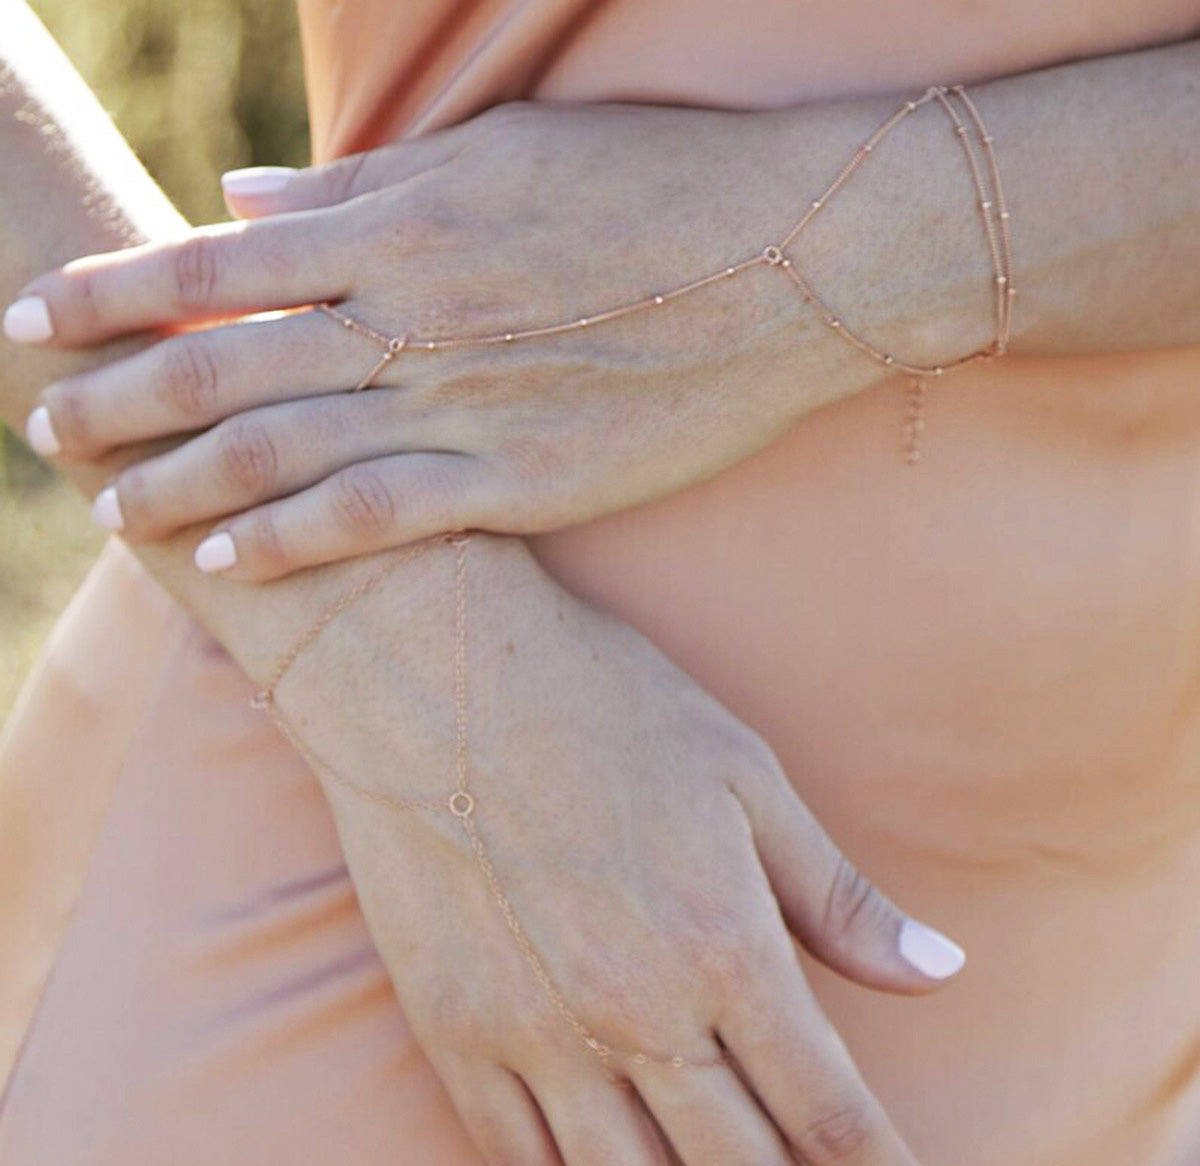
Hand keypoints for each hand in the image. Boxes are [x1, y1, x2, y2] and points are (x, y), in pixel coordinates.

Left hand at [11, 98, 899, 579]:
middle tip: (44, 429)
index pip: (207, 262)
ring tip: (109, 506)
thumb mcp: (500, 154)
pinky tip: (224, 565)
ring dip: (175, 483)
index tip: (35, 320)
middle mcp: (406, 312)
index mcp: (397, 222)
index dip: (106, 293)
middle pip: (214, 364)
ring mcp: (460, 401)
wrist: (794, 254)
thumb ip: (362, 186)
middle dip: (112, 399)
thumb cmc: (655, 186)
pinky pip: (376, 518)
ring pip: (275, 451)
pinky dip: (289, 541)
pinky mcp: (521, 478)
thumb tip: (247, 197)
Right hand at [283, 533, 959, 1165]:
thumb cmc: (600, 704)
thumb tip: (941, 970)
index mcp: (721, 946)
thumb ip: (836, 895)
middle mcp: (631, 1013)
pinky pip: (517, 1162)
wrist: (432, 668)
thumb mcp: (742, 775)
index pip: (829, 1113)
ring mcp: (531, 1032)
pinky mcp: (451, 1027)